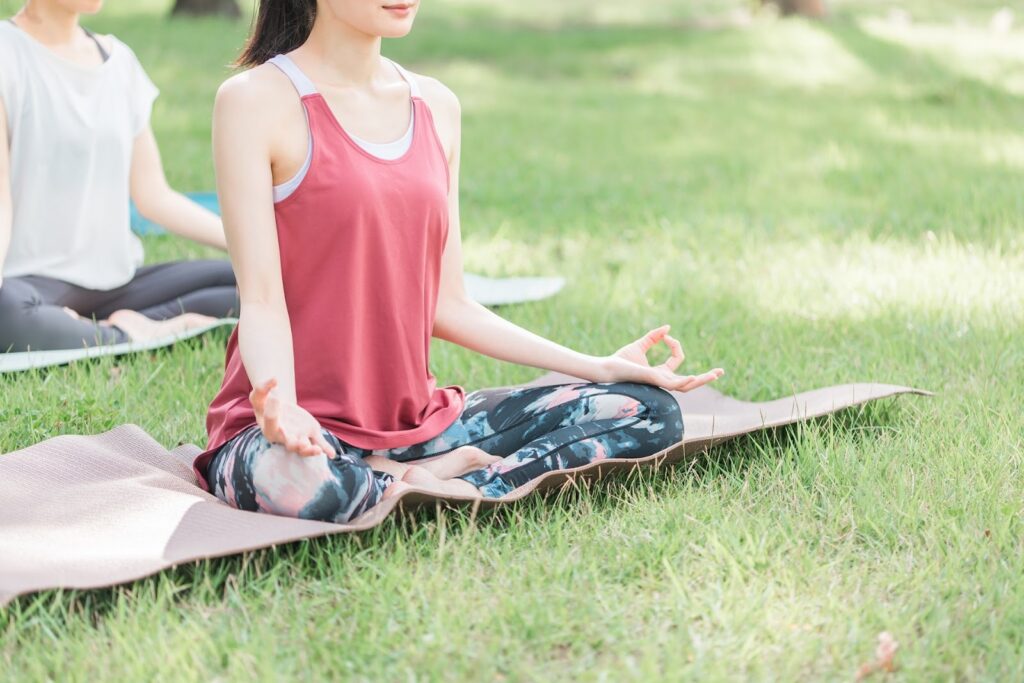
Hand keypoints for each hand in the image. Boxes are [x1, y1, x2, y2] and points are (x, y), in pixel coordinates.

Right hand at [249, 378, 334, 456]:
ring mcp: (298, 436)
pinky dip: (325, 448)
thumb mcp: (259, 394)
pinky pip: (318, 442)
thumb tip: (274, 379)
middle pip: (289, 444)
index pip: (271, 423)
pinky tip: (331, 453)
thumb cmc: (264, 402)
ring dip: (309, 450)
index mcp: (269, 428)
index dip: (272, 412)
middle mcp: (284, 436)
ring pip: (303, 448)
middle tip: (300, 442)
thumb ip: (262, 387)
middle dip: (295, 444)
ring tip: (316, 449)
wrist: (276, 406)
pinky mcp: (310, 432)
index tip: (275, 398)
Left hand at [600, 324, 723, 391]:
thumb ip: (654, 337)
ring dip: (702, 380)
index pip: (677, 360)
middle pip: (690, 381)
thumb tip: (667, 328)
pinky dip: (683, 381)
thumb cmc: (620, 359)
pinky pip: (673, 384)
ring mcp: (660, 382)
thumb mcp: (640, 345)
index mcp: (660, 373)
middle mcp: (663, 380)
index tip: (665, 335)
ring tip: (716, 374)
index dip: (675, 345)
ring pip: (687, 385)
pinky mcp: (655, 381)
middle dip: (706, 377)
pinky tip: (692, 376)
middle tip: (721, 371)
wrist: (608, 367)